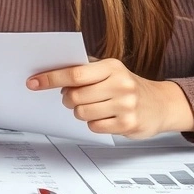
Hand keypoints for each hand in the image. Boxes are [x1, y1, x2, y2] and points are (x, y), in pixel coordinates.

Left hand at [27, 58, 193, 137]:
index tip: (33, 82)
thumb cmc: (127, 86)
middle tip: (73, 98)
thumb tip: (50, 71)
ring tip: (95, 106)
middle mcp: (121, 84)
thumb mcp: (110, 71)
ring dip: (81, 112)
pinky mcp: (128, 124)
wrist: (161, 104)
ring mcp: (126, 105)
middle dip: (68, 99)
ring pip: (82, 113)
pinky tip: (106, 116)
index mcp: (112, 66)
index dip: (50, 79)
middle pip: (75, 97)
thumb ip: (84, 69)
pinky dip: (93, 123)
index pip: (74, 74)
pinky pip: (94, 126)